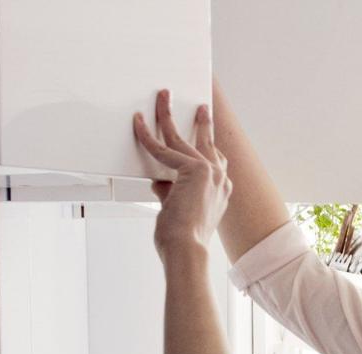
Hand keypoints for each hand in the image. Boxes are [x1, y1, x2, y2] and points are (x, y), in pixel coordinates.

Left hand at [132, 90, 231, 258]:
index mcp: (222, 191)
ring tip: (163, 98)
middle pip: (207, 144)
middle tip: (200, 108)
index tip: (207, 133)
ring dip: (169, 115)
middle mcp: (221, 180)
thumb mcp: (177, 210)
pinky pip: (163, 149)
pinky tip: (139, 123)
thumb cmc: (183, 238)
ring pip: (183, 138)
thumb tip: (159, 181)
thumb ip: (171, 192)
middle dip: (201, 122)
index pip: (217, 162)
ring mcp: (211, 173)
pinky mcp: (194, 170)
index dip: (209, 145)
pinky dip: (147, 136)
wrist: (186, 248)